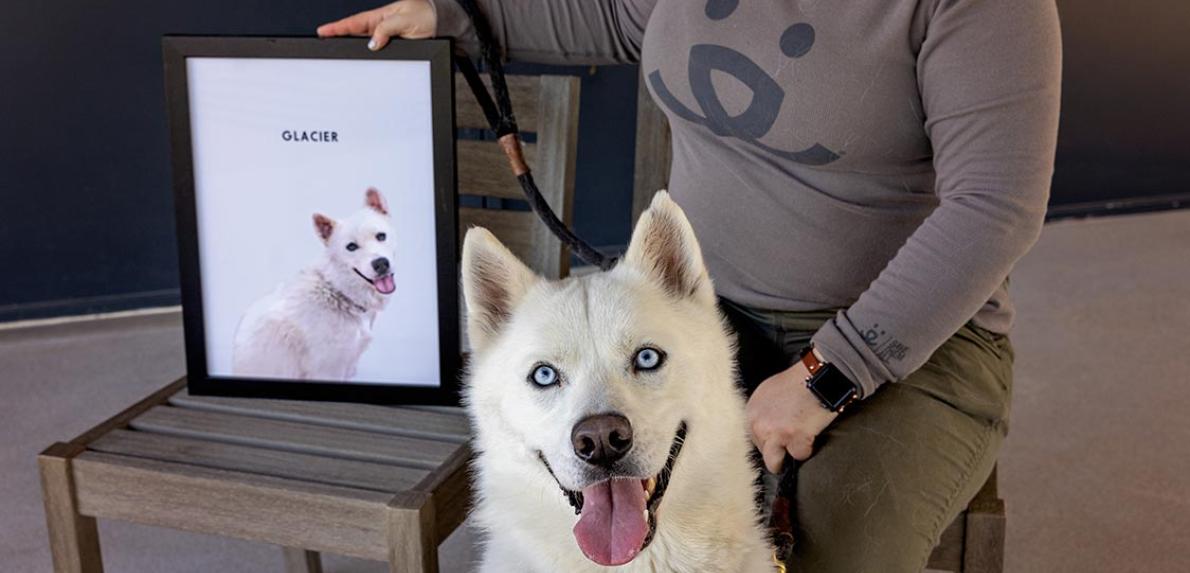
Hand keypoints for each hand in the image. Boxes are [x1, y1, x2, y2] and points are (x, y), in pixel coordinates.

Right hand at [316, 0, 436, 50]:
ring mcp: (386, 38)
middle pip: (354, 35)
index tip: (322, 32)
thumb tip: (372, 43)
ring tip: (337, 57)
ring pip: (365, 46)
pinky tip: (363, 65)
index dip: (337, 28)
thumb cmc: (428, 16)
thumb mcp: (407, 20)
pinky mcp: (394, 49)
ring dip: (352, 51)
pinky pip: (378, 55)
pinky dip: (369, 59)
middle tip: (322, 45)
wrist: (444, 25)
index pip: (354, 22)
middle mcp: (381, 27)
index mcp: (381, 16)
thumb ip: (388, 30)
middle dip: (338, 39)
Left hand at [746, 357, 838, 472]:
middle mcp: (759, 424)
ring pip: (774, 461)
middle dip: (777, 449)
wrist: (817, 377)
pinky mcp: (794, 439)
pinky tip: (812, 437)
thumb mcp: (769, 392)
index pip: (754, 438)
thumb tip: (766, 429)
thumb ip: (764, 412)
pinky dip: (808, 449)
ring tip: (796, 450)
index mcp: (751, 412)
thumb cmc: (798, 381)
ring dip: (786, 457)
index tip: (776, 441)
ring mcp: (775, 433)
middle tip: (791, 441)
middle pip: (764, 451)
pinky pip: (799, 455)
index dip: (768, 440)